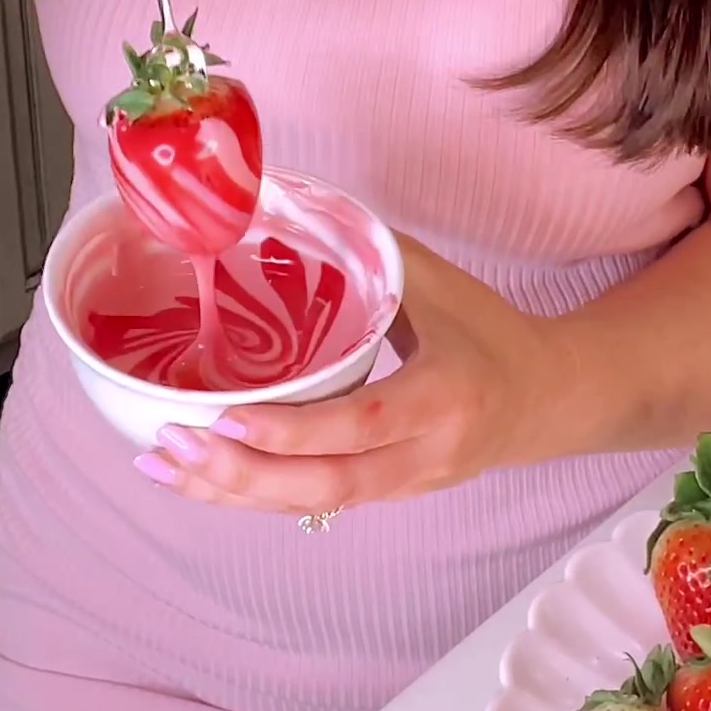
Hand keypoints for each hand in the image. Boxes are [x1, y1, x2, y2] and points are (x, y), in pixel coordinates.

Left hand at [135, 235, 584, 512]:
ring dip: (232, 493)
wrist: (550, 400)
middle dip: (243, 474)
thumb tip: (285, 205)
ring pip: (313, 504)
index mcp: (443, 398)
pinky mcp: (386, 497)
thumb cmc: (490, 331)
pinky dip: (252, 495)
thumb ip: (369, 251)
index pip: (360, 425)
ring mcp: (404, 487)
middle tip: (172, 443)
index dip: (293, 430)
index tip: (228, 416)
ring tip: (161, 466)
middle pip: (327, 486)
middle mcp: (424, 457)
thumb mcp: (439, 281)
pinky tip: (198, 478)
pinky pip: (314, 503)